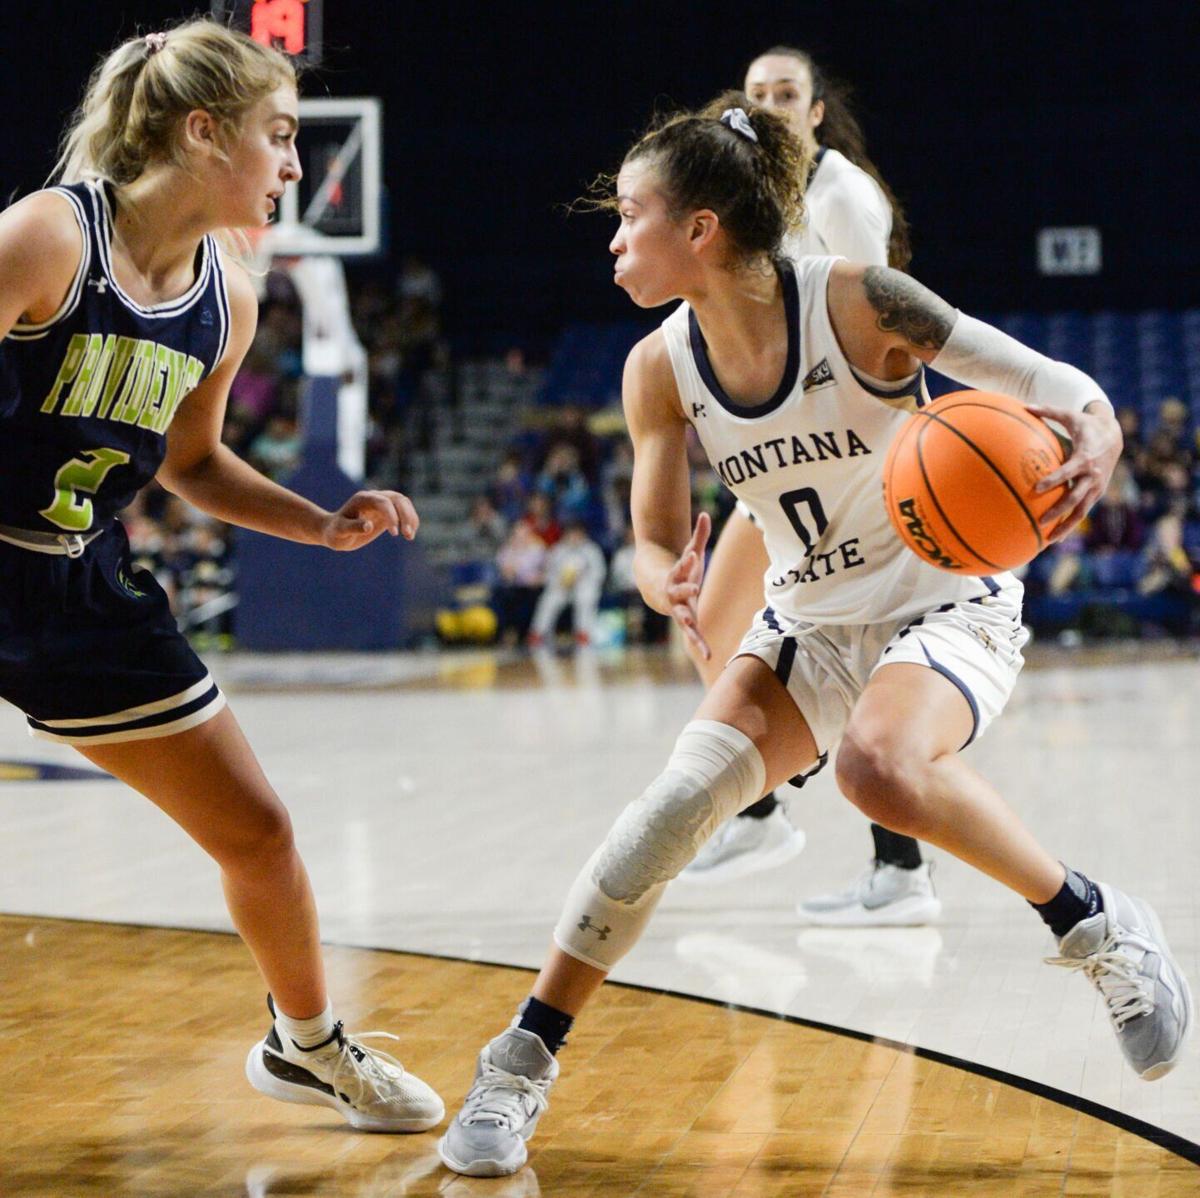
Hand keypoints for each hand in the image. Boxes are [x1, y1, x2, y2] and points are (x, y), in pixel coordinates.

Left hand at [321, 489, 418, 550]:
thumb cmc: (335, 532)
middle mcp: (374, 497)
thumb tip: (369, 526)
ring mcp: (382, 503)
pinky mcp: (387, 512)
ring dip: (411, 518)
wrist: (335, 531)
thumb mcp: (340, 531)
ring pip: (404, 503)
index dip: (392, 516)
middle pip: (398, 499)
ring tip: (409, 537)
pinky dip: (410, 521)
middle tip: (407, 535)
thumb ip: (353, 527)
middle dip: (406, 516)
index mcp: (363, 498)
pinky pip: (404, 512)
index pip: (384, 502)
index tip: (394, 534)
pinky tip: (410, 535)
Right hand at [662, 511, 710, 658]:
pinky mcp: (686, 621)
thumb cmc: (680, 570)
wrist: (658, 590)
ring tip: (694, 626)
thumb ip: (699, 535)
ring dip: (689, 622)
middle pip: (678, 591)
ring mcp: (678, 608)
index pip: (682, 566)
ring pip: (683, 616)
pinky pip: (693, 634)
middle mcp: (674, 593)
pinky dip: (699, 644)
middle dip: (685, 588)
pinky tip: (709, 655)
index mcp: (676, 575)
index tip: (693, 554)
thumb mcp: (689, 552)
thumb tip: (704, 513)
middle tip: (694, 587)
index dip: (687, 561)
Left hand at [1029, 404, 1121, 542]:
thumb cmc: (1085, 425)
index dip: (1054, 480)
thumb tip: (1024, 405)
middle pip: (1075, 497)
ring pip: (1081, 511)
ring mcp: (1096, 487)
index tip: (1037, 488)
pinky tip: (1054, 537)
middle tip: (1040, 520)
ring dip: (1066, 526)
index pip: (1068, 471)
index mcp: (1085, 457)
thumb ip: (1047, 412)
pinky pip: (1082, 512)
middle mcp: (1093, 475)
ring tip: (1048, 541)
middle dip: (1058, 510)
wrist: (1114, 434)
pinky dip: (1070, 525)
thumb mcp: (1069, 416)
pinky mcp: (1096, 493)